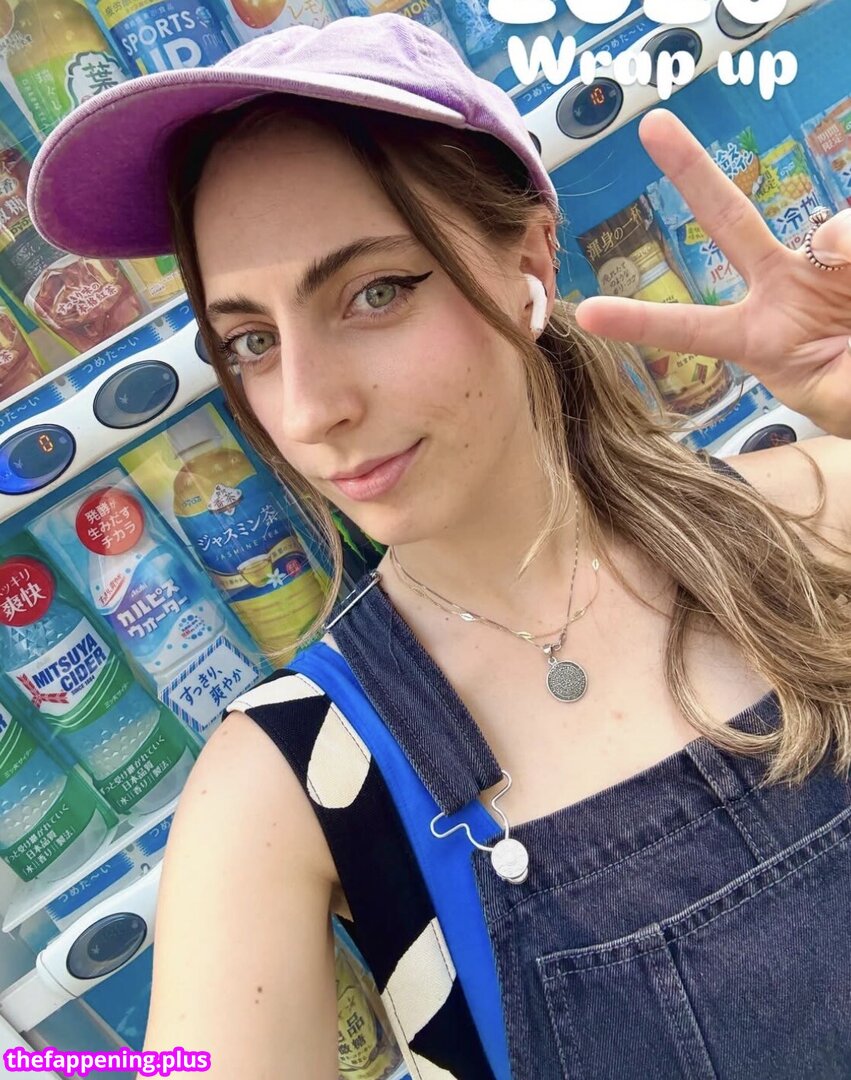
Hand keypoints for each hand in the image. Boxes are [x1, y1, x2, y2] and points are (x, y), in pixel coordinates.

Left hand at [574, 110, 850, 437]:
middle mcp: (781, 289)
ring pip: (828, 230)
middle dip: (692, 171)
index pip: (688, 328)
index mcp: (757, 339)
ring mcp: (826, 263)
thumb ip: (833, 352)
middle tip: (651, 126)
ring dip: (844, 243)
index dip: (638, 323)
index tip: (585, 313)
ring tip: (848, 270)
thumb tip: (824, 242)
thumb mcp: (840, 397)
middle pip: (729, 220)